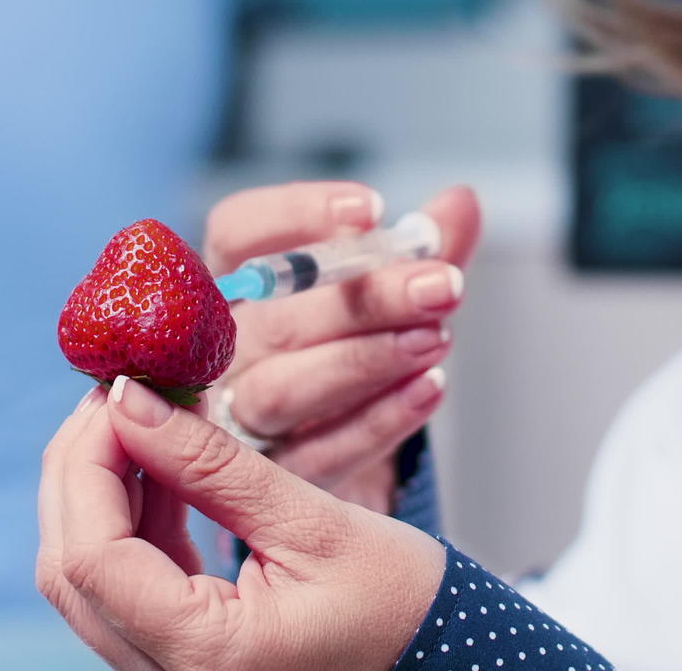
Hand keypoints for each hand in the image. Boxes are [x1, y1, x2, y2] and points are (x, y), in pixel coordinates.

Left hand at [37, 379, 444, 670]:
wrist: (446, 656)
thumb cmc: (401, 604)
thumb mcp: (313, 521)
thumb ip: (212, 465)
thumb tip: (131, 402)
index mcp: (202, 656)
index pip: (92, 555)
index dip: (88, 463)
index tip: (119, 391)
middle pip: (71, 568)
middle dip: (82, 468)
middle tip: (122, 393)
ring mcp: (169, 670)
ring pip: (89, 574)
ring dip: (105, 488)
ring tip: (147, 415)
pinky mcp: (181, 653)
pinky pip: (127, 582)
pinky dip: (134, 517)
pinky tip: (165, 462)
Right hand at [203, 182, 480, 509]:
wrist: (339, 438)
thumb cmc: (351, 342)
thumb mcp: (388, 289)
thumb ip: (422, 247)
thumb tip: (461, 201)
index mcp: (233, 280)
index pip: (237, 231)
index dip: (297, 215)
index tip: (373, 210)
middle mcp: (220, 348)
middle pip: (274, 318)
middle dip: (365, 299)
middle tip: (442, 286)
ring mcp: (236, 419)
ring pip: (283, 392)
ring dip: (364, 362)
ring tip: (436, 339)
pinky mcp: (272, 481)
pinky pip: (319, 454)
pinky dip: (378, 422)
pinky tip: (430, 389)